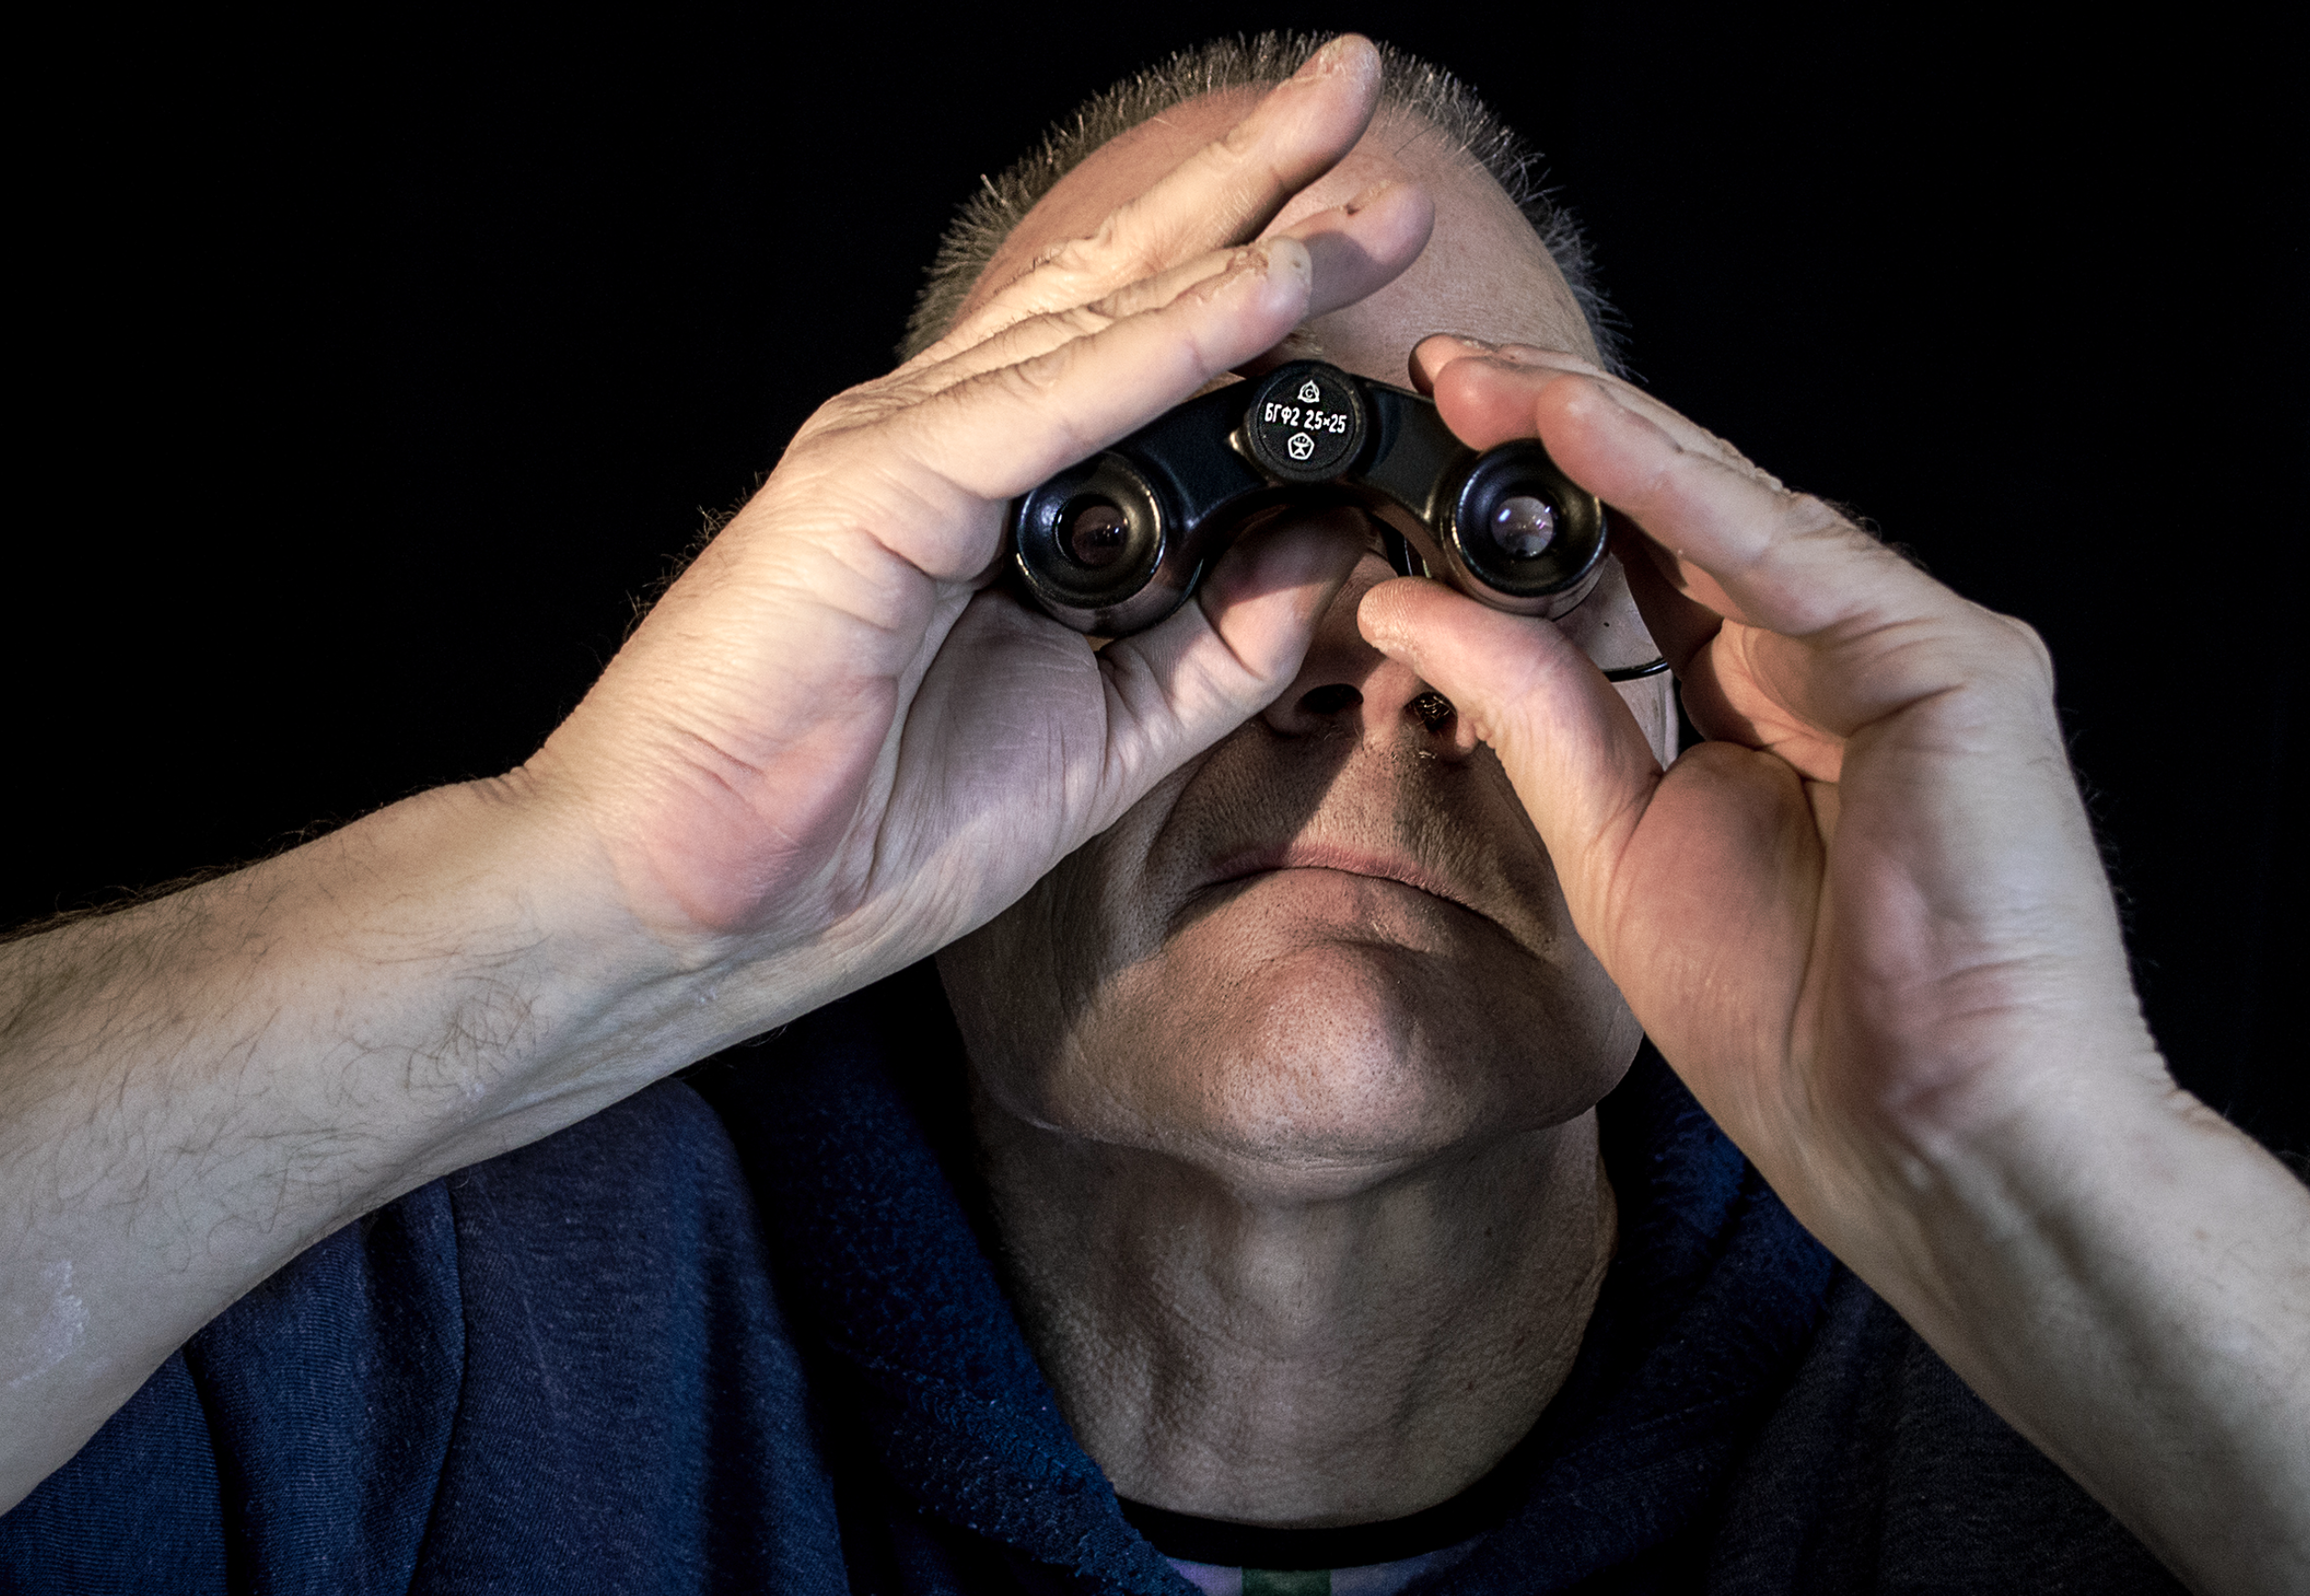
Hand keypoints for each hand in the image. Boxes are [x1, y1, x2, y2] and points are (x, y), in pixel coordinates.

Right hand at [0, 36, 1436, 1508]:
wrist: (693, 902)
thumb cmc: (862, 830)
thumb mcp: (1102, 738)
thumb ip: (1218, 648)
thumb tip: (1327, 551)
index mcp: (998, 500)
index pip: (1147, 361)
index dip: (1257, 293)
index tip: (1368, 246)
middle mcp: (955, 444)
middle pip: (1132, 289)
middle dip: (1258, 190)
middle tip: (1360, 89)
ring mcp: (909, 449)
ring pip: (1104, 315)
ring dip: (1241, 234)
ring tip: (1355, 156)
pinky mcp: (879, 484)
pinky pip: (1054, 398)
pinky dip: (1169, 342)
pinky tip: (1267, 289)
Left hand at [1359, 339, 2308, 1592]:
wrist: (1917, 1134)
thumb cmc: (1787, 1017)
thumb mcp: (1612, 842)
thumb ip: (1527, 711)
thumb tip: (1401, 604)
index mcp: (1752, 704)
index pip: (1633, 570)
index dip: (1531, 506)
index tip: (1424, 445)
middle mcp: (1825, 657)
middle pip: (1675, 518)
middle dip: (1554, 439)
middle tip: (1437, 370)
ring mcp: (1895, 649)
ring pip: (1726, 510)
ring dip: (1597, 434)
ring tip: (1480, 375)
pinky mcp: (1953, 660)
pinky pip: (1787, 554)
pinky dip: (1678, 485)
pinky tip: (1576, 424)